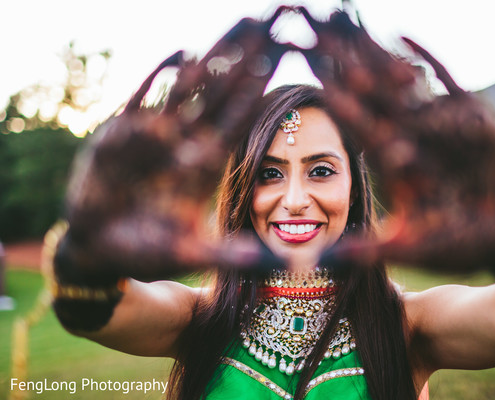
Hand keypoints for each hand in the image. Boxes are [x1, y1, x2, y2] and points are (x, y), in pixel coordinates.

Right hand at [63, 9, 291, 279]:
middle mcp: (184, 145)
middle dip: (247, 58)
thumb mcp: (193, 254)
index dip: (258, 92)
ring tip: (243, 24)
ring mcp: (154, 137)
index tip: (282, 63)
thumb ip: (234, 256)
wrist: (99, 249)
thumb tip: (286, 267)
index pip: (238, 121)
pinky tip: (182, 52)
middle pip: (222, 93)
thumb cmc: (145, 253)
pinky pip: (145, 98)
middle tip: (274, 22)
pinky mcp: (121, 134)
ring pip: (188, 88)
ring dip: (214, 57)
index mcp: (205, 167)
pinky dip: (162, 77)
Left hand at [301, 10, 494, 270]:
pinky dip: (427, 60)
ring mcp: (440, 127)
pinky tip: (401, 37)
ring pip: (406, 86)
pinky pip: (446, 83)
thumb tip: (323, 261)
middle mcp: (413, 140)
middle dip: (352, 73)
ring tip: (353, 35)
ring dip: (381, 62)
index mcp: (397, 165)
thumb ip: (373, 250)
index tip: (319, 85)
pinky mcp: (471, 118)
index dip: (344, 108)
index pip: (364, 130)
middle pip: (378, 99)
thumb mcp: (414, 248)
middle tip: (321, 41)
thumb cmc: (460, 246)